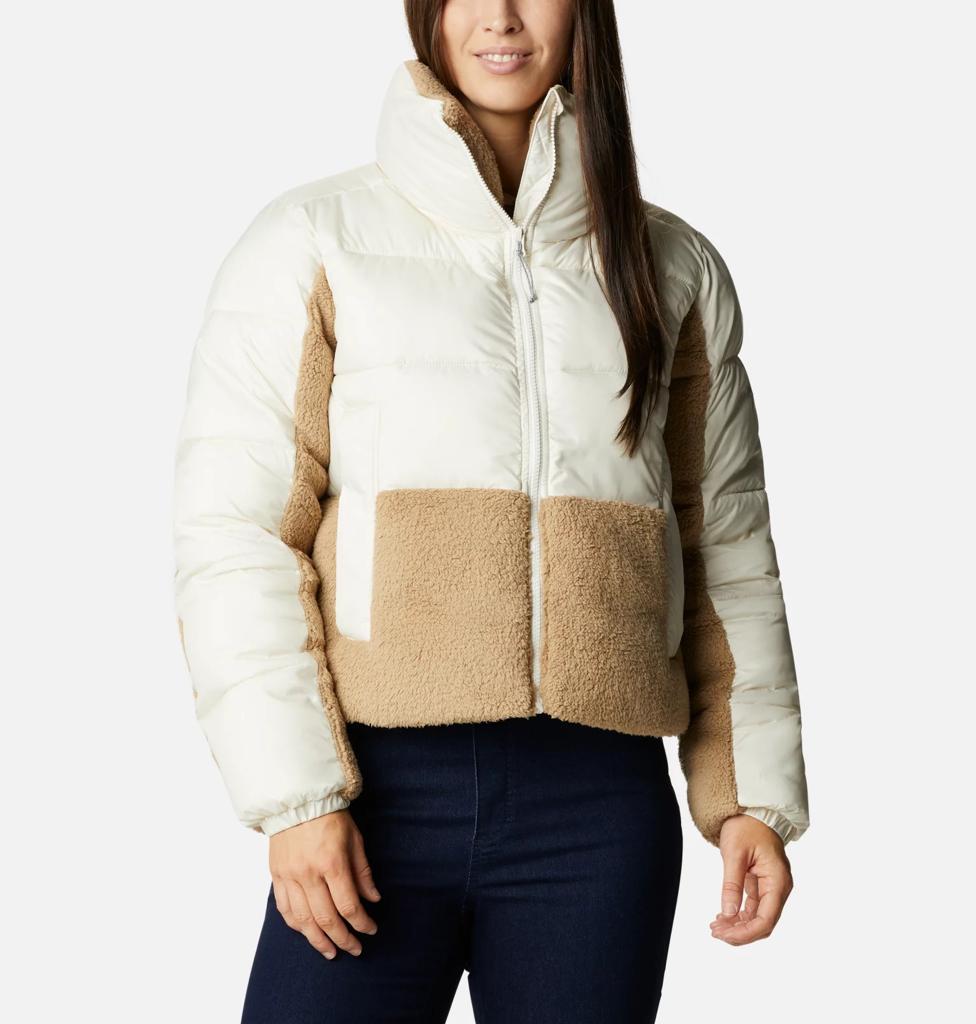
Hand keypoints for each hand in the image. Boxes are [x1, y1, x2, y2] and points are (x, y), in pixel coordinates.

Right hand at [269, 808, 381, 958]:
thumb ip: (362, 872)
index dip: (362, 923)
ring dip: (318, 941)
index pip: (348, 906)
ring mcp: (289, 877)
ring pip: (303, 921)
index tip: (370, 930)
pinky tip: (307, 933)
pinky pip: (285, 910)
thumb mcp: (355, 839)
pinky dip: (297, 926)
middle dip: (343, 939)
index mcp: (332, 863)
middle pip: (326, 919)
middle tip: (354, 949)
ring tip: (330, 952)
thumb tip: (373, 899)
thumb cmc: (330, 817)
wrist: (297, 800)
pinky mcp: (276, 876)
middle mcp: (309, 874)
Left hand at [710, 814, 792, 945]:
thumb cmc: (747, 826)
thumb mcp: (735, 853)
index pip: (766, 920)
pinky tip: (723, 916)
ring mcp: (772, 887)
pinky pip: (754, 908)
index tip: (724, 935)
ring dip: (738, 926)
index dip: (745, 933)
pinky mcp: (762, 885)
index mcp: (778, 882)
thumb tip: (728, 913)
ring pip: (758, 918)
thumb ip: (732, 884)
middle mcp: (779, 888)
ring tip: (715, 926)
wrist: (754, 811)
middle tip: (715, 932)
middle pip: (763, 923)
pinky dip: (739, 915)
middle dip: (740, 932)